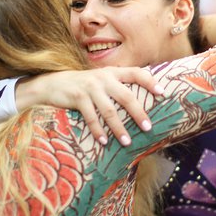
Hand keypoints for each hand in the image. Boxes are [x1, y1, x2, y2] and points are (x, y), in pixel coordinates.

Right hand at [16, 67, 163, 146]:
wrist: (53, 83)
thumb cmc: (84, 85)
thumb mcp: (101, 80)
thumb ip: (118, 86)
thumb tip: (141, 102)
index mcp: (113, 73)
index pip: (136, 73)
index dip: (150, 81)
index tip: (163, 93)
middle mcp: (103, 78)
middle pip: (126, 96)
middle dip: (138, 113)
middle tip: (148, 127)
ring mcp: (90, 87)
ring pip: (109, 110)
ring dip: (119, 128)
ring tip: (127, 142)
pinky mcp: (78, 97)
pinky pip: (91, 117)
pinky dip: (98, 131)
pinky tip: (104, 141)